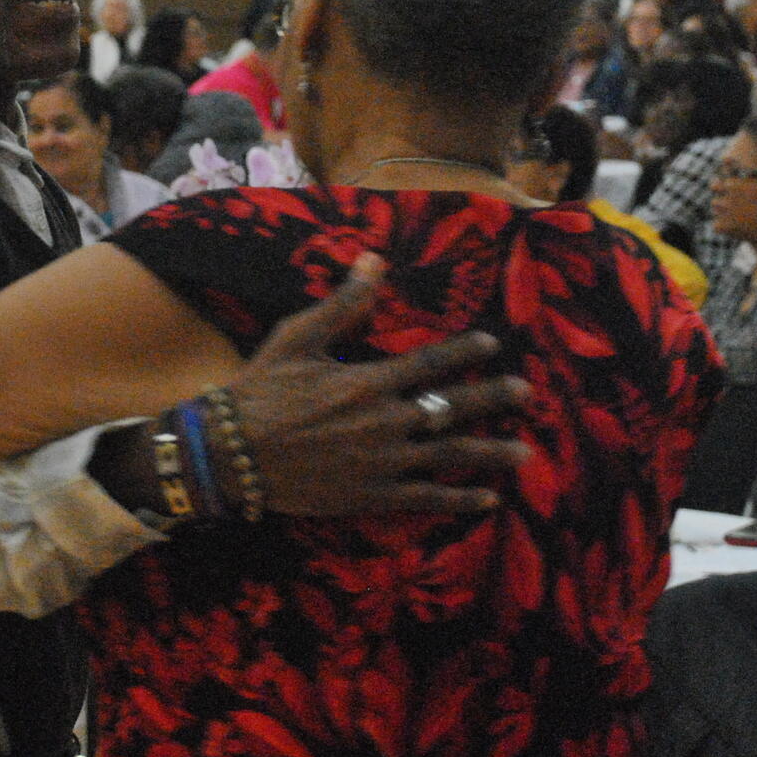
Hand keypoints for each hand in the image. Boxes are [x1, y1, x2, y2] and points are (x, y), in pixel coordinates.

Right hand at [228, 255, 533, 515]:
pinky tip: (487, 498)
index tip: (492, 343)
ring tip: (524, 451)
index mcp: (368, 381)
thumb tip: (375, 258)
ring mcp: (381, 463)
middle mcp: (384, 422)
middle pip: (453, 407)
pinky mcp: (371, 495)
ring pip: (449, 455)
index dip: (465, 351)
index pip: (430, 363)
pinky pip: (425, 498)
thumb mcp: (298, 336)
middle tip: (526, 393)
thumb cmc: (262, 388)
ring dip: (490, 452)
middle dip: (493, 398)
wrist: (231, 452)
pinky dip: (459, 498)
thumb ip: (344, 303)